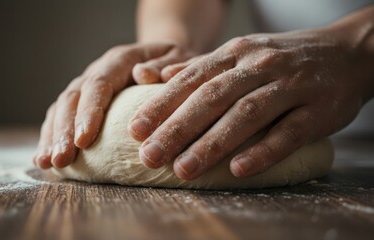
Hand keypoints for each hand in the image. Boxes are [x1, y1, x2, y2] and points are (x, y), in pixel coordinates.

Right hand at [33, 42, 195, 168]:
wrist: (164, 59)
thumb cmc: (175, 64)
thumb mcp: (180, 58)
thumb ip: (167, 66)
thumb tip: (144, 74)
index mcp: (120, 60)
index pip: (100, 84)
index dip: (89, 112)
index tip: (84, 140)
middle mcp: (98, 71)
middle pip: (74, 97)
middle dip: (65, 130)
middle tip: (61, 159)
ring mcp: (87, 86)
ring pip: (61, 108)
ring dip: (53, 136)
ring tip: (47, 162)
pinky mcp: (83, 101)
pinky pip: (61, 116)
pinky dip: (51, 136)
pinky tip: (44, 158)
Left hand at [128, 29, 372, 179]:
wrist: (346, 51)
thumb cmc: (283, 58)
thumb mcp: (241, 54)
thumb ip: (201, 67)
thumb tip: (158, 76)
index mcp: (236, 54)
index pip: (192, 79)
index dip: (161, 104)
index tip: (135, 130)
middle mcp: (260, 66)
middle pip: (213, 98)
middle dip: (177, 128)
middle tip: (149, 156)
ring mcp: (291, 86)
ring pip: (247, 115)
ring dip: (212, 143)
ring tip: (183, 169)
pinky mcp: (319, 109)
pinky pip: (289, 133)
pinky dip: (263, 151)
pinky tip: (239, 170)